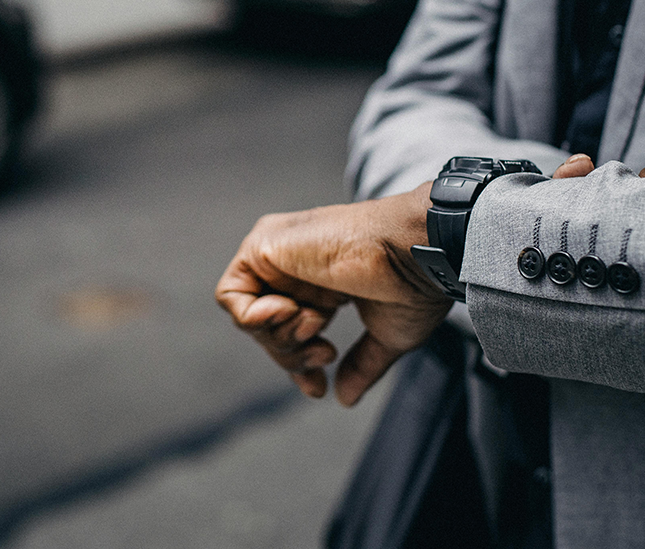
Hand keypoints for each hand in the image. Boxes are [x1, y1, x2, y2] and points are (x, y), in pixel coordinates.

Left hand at [215, 183, 452, 406]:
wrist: (414, 253)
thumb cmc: (412, 285)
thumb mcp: (386, 335)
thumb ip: (361, 365)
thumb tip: (344, 398)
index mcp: (324, 283)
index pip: (289, 330)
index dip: (298, 364)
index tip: (318, 389)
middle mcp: (297, 266)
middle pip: (266, 330)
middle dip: (292, 356)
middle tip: (325, 354)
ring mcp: (278, 254)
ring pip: (248, 317)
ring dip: (281, 336)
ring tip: (315, 324)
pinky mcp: (262, 245)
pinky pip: (230, 296)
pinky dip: (255, 318)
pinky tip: (291, 311)